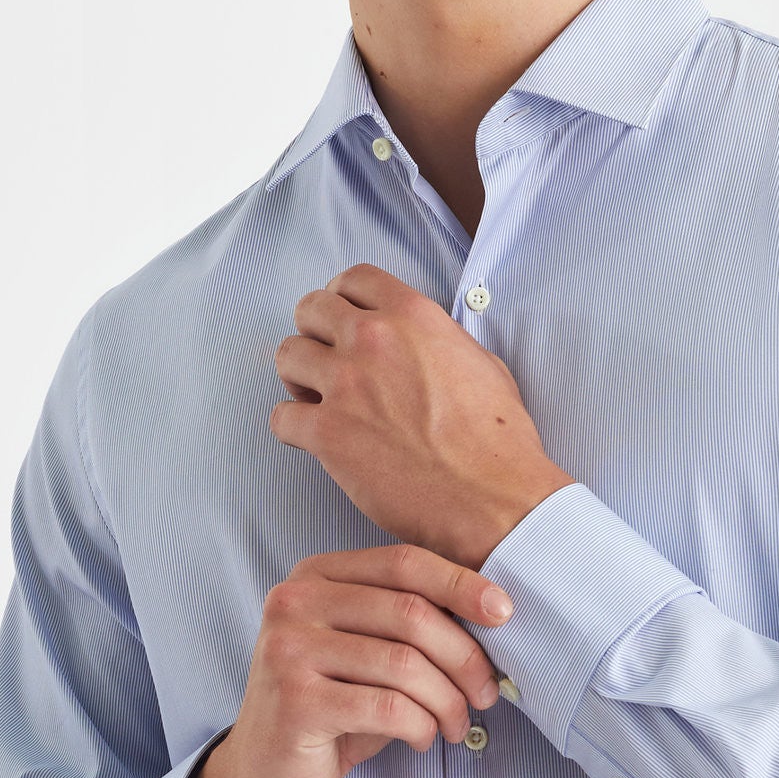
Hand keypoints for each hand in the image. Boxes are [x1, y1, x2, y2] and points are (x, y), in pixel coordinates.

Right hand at [179, 545, 515, 777]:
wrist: (264, 772)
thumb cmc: (330, 708)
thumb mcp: (367, 652)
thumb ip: (408, 624)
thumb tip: (494, 616)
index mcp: (314, 576)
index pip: (403, 562)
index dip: (461, 584)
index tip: (504, 613)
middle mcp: (294, 603)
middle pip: (410, 613)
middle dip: (464, 656)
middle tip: (487, 692)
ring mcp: (288, 651)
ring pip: (405, 664)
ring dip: (448, 700)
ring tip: (458, 724)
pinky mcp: (294, 703)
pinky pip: (388, 707)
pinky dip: (421, 726)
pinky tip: (423, 738)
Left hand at [268, 262, 574, 565]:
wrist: (494, 499)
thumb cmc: (498, 442)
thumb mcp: (482, 364)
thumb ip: (439, 341)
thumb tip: (422, 343)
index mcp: (414, 316)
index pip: (355, 278)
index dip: (343, 299)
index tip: (343, 320)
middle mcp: (374, 340)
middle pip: (310, 309)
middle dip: (314, 333)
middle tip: (327, 362)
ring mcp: (346, 384)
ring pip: (287, 356)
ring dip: (299, 377)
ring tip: (320, 401)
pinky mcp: (327, 434)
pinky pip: (280, 418)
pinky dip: (292, 429)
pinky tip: (316, 441)